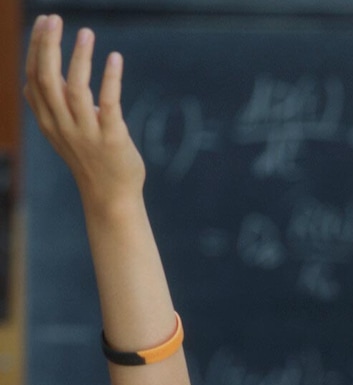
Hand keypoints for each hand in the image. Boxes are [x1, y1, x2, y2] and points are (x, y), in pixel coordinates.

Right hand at [23, 16, 144, 208]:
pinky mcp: (111, 138)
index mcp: (48, 119)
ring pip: (75, 89)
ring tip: (87, 33)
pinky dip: (110, 79)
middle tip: (54, 18)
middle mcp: (62, 124)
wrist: (110, 195)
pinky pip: (108, 104)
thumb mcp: (65, 129)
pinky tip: (115, 58)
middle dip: (48, 46)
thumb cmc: (90, 157)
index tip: (45, 22)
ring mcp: (85, 132)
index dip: (37, 48)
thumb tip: (56, 72)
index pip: (34, 77)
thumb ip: (58, 103)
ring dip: (80, 58)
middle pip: (47, 79)